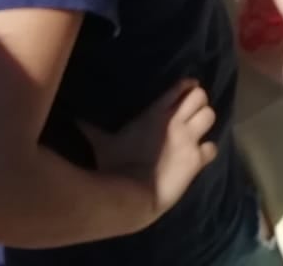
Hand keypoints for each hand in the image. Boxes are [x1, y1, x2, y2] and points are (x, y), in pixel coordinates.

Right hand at [82, 80, 217, 217]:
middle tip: (191, 112)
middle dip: (198, 103)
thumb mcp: (102, 142)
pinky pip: (212, 148)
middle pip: (201, 96)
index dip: (186, 87)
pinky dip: (207, 152)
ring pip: (211, 116)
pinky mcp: (196, 160)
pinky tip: (199, 156)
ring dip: (204, 123)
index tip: (186, 90)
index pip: (181, 87)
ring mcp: (188, 140)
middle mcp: (176, 122)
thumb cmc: (115, 165)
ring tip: (197, 130)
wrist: (132, 196)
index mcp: (156, 113)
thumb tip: (71, 115)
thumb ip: (90, 127)